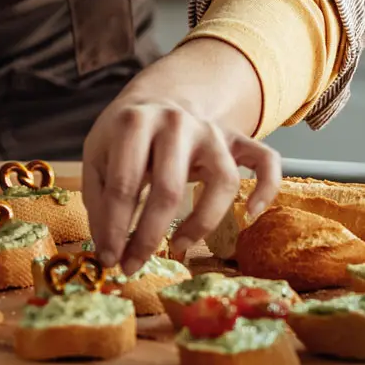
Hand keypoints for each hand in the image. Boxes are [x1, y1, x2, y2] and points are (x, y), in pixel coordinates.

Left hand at [81, 39, 280, 276]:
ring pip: (223, 180)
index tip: (108, 258)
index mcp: (134, 123)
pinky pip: (266, 161)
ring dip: (202, 222)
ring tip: (178, 246)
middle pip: (169, 188)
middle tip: (134, 265)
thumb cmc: (124, 137)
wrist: (158, 99)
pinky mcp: (237, 139)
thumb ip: (100, 199)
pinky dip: (266, 188)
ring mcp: (211, 131)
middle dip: (148, 235)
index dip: (114, 227)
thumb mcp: (97, 156)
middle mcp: (176, 123)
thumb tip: (108, 251)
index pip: (123, 183)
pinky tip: (250, 215)